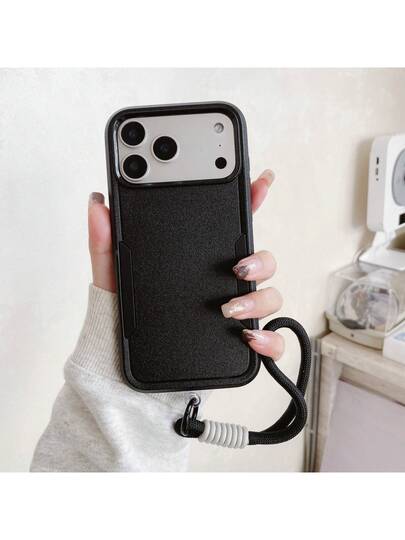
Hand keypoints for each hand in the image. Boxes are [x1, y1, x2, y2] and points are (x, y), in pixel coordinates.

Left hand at [88, 169, 283, 361]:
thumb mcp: (111, 279)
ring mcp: (233, 316)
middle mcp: (221, 286)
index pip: (229, 228)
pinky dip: (270, 338)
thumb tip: (98, 202)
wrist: (121, 372)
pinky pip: (271, 341)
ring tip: (229, 308)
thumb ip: (105, 242)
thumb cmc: (120, 323)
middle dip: (260, 259)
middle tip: (238, 264)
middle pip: (261, 262)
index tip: (260, 180)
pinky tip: (250, 338)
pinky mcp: (237, 346)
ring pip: (270, 296)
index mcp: (198, 265)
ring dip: (259, 298)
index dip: (250, 202)